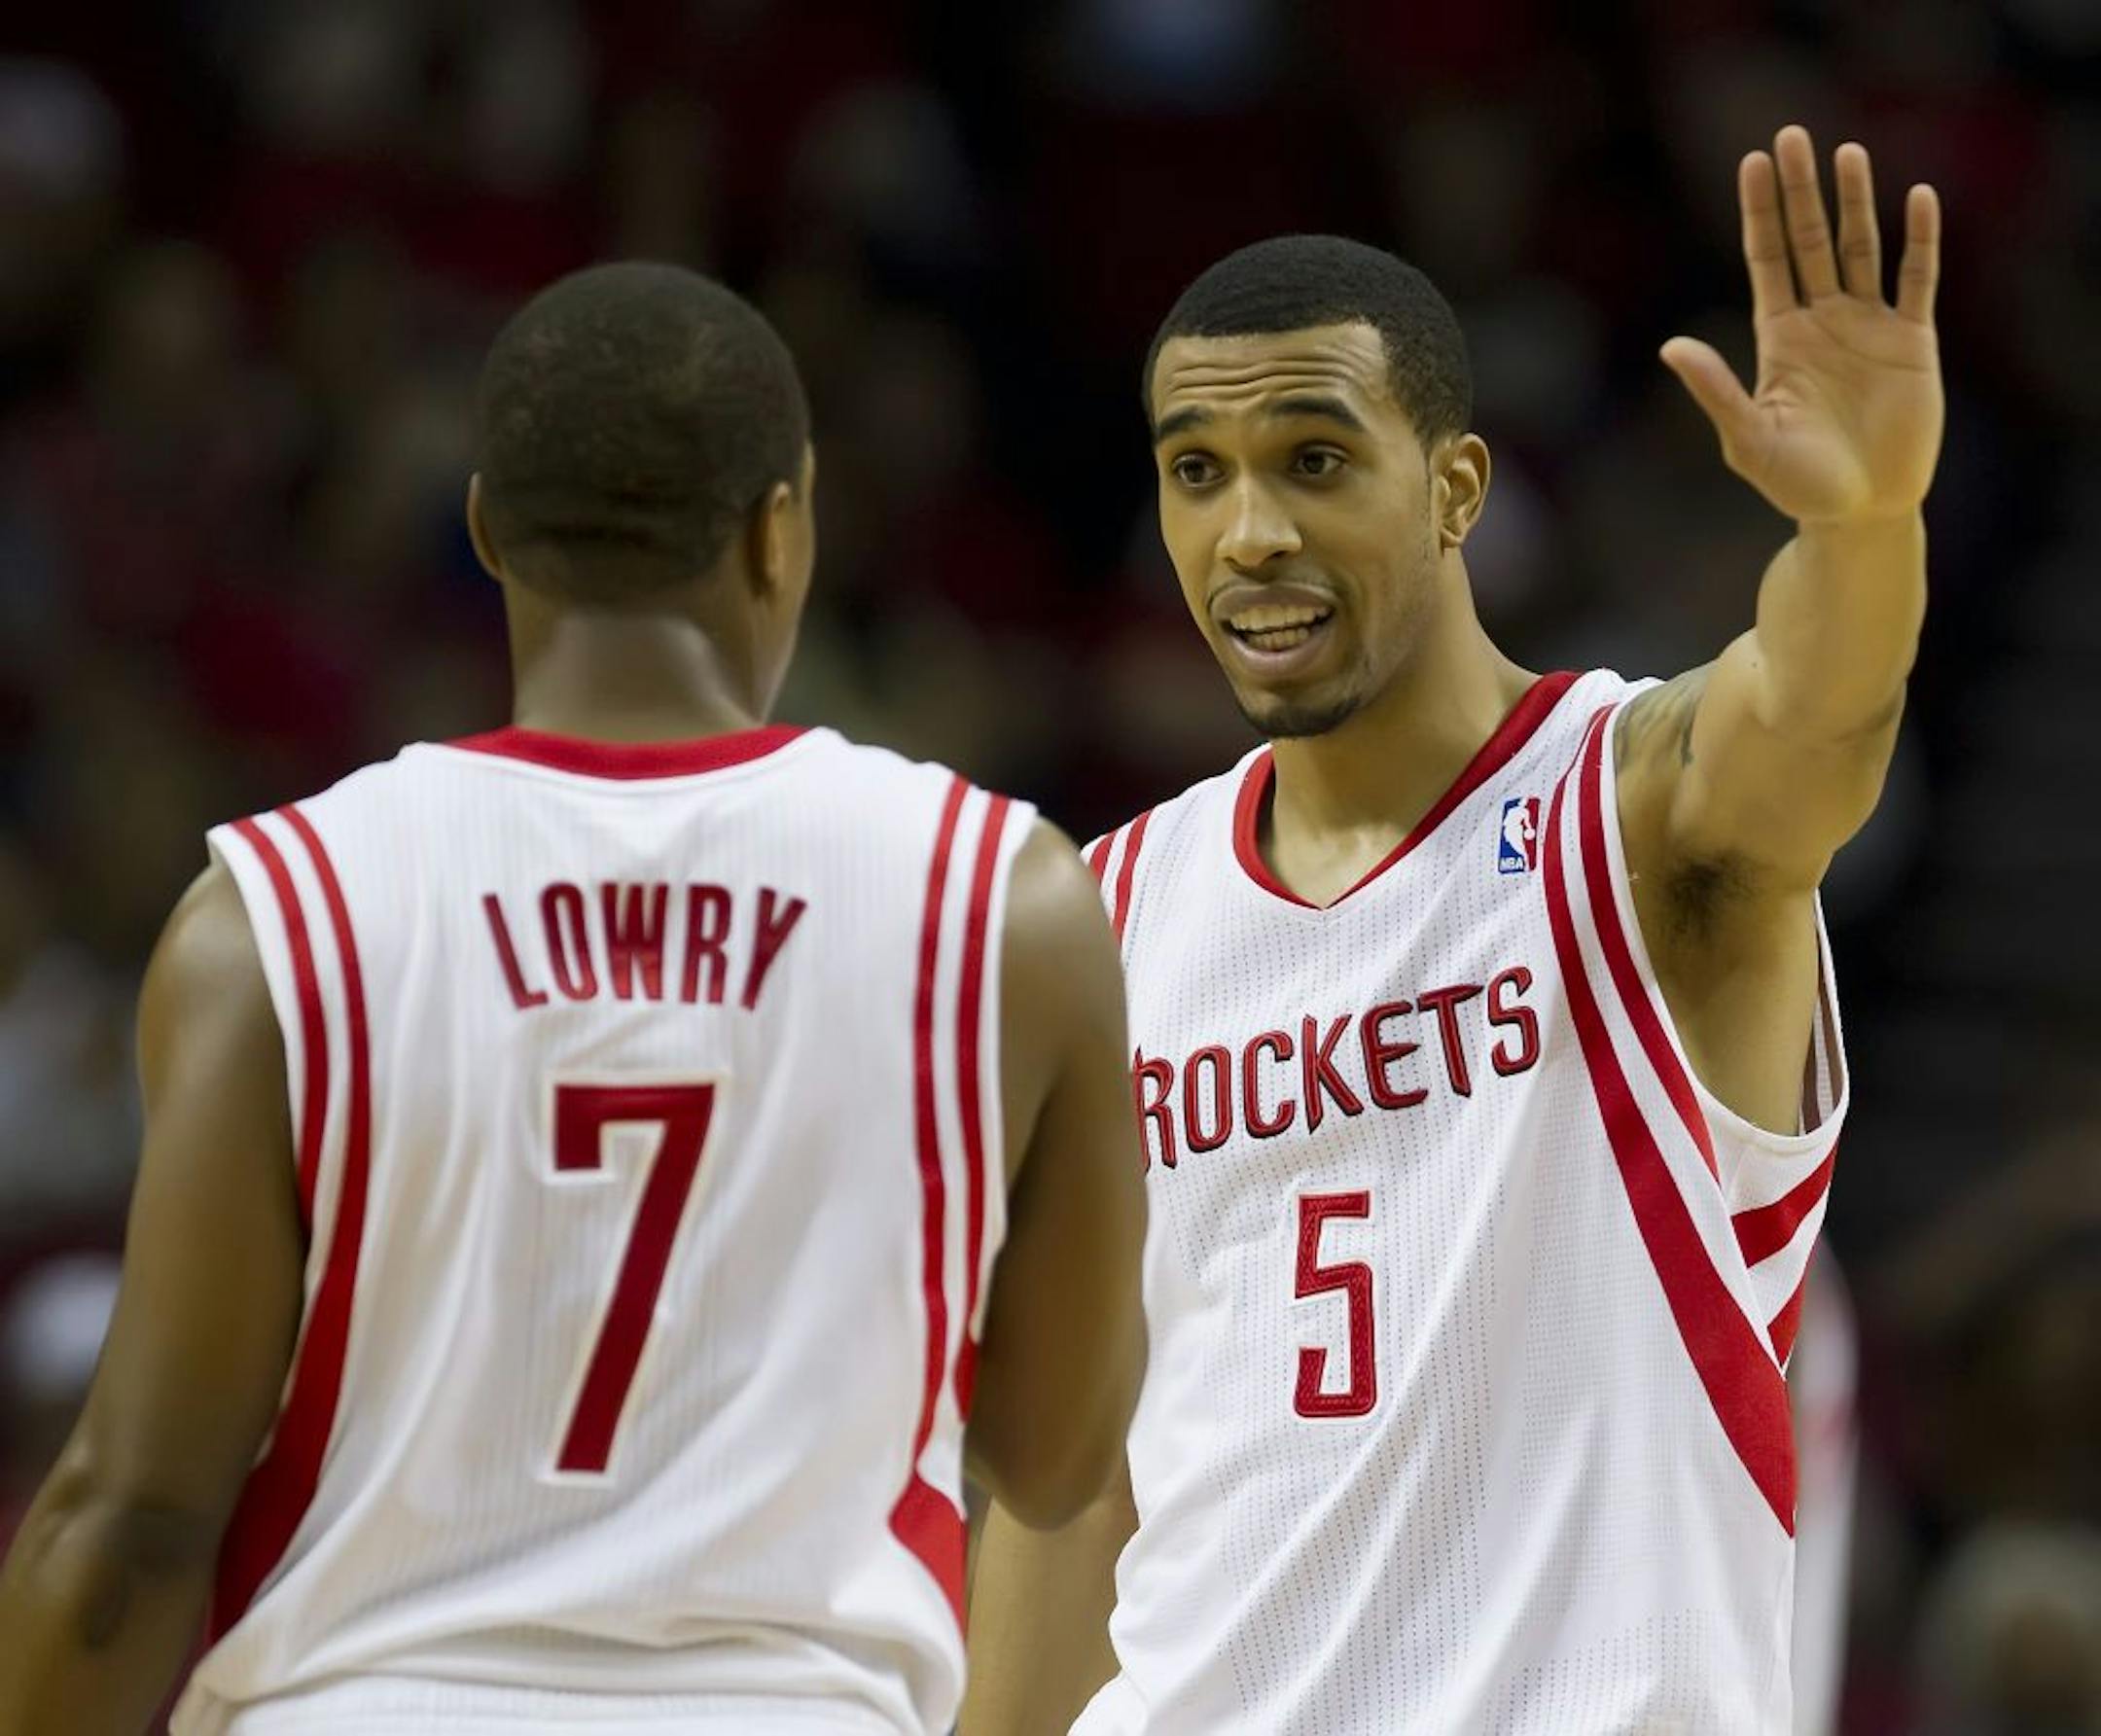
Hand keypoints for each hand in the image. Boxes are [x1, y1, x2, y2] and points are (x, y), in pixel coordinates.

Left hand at [1661, 125, 1942, 525]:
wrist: (1860, 512)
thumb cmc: (1797, 484)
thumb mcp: (1749, 437)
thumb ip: (1715, 390)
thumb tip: (1670, 346)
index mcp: (1779, 337)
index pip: (1767, 259)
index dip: (1761, 211)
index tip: (1752, 162)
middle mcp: (1822, 321)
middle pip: (1809, 240)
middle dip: (1800, 191)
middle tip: (1792, 135)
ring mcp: (1868, 327)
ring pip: (1860, 249)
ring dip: (1855, 202)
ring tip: (1847, 153)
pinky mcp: (1912, 342)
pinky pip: (1917, 280)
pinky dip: (1919, 241)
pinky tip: (1916, 198)